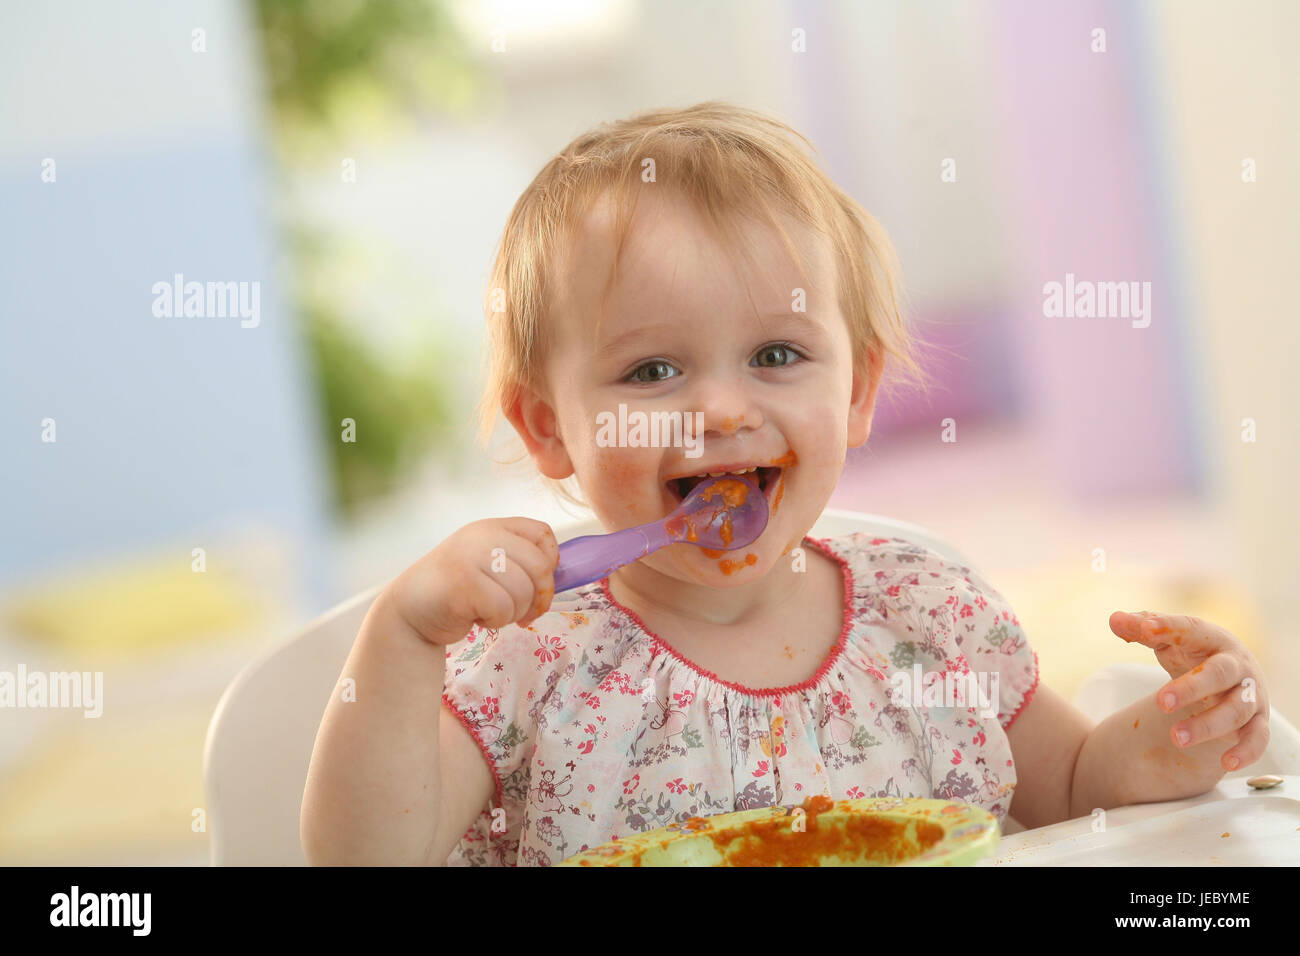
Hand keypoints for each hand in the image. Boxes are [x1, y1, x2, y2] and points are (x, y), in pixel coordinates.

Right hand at [385, 517, 559, 644]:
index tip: (537, 583)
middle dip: (538, 598)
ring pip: (523, 591)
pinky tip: (476, 618)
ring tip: (492, 613)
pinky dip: (495, 621)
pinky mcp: (461, 584)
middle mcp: (482, 536)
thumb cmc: (458, 591)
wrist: (409, 611)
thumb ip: (522, 561)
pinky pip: (503, 608)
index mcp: (493, 527)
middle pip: (540, 567)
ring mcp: (470, 557)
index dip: (551, 562)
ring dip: (514, 613)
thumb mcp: (490, 564)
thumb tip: (568, 574)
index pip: (543, 534)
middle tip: (524, 613)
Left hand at [1109, 611, 1269, 772]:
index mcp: (1212, 638)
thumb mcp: (1170, 641)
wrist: (1234, 677)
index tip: (1145, 629)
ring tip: (1176, 738)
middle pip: (1218, 674)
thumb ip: (1143, 630)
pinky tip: (1226, 763)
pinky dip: (1246, 751)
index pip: (1191, 629)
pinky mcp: (1258, 722)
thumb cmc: (1195, 655)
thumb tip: (1115, 619)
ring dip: (1208, 726)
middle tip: (1161, 703)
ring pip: (1236, 710)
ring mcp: (1250, 694)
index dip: (1168, 627)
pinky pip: (1258, 738)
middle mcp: (1237, 666)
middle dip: (1191, 688)